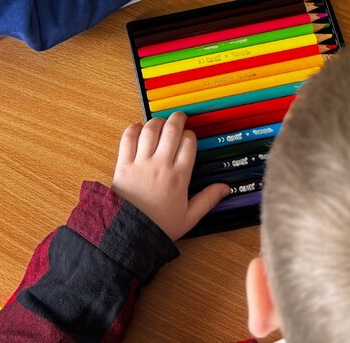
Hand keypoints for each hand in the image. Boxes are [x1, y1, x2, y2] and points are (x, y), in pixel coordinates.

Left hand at [111, 112, 229, 240]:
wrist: (130, 233)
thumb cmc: (159, 226)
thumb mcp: (189, 217)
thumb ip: (207, 200)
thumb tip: (225, 188)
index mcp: (179, 177)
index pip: (188, 143)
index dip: (190, 136)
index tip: (189, 138)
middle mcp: (161, 165)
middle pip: (171, 130)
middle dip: (178, 119)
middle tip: (180, 117)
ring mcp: (141, 163)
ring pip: (150, 130)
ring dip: (157, 122)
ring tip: (161, 122)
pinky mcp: (123, 164)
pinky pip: (128, 139)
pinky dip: (133, 129)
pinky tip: (138, 128)